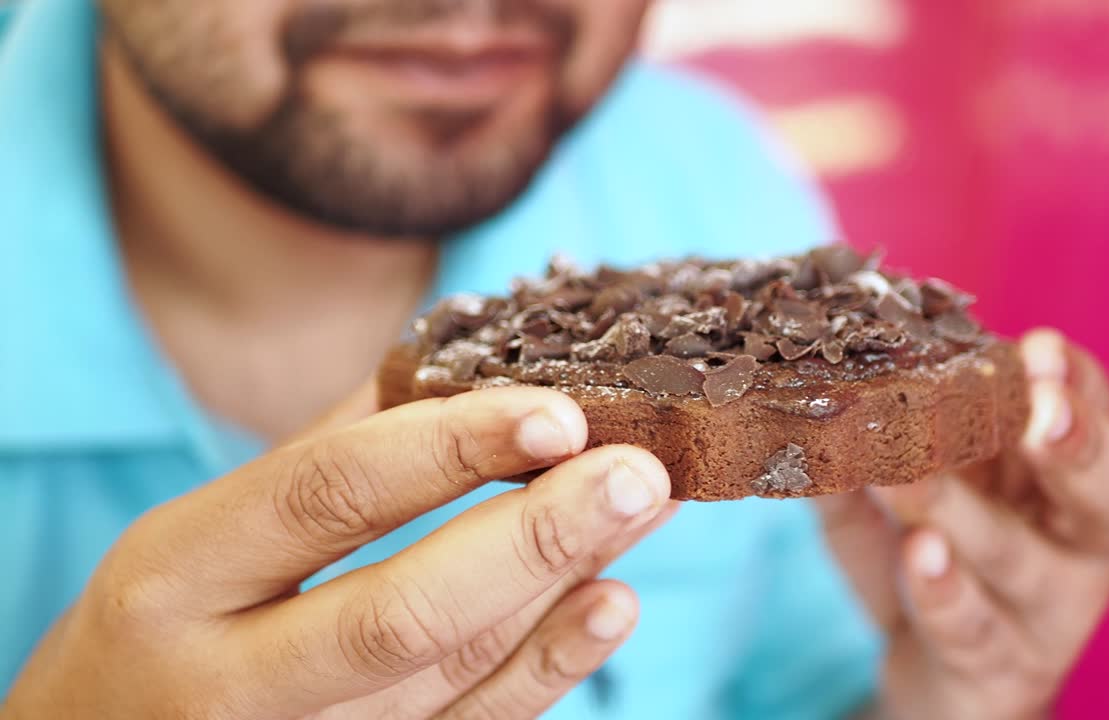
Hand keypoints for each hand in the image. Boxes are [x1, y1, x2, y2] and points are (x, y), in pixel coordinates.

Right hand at [2, 384, 673, 719]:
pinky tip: (607, 603)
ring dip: (563, 588)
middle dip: (537, 535)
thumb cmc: (166, 621)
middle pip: (403, 610)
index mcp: (176, 575)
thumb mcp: (204, 530)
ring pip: (451, 674)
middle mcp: (224, 681)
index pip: (329, 496)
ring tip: (640, 511)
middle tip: (637, 470)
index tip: (559, 412)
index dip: (452, 450)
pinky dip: (547, 669)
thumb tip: (457, 362)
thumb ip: (325, 452)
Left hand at [820, 329, 1108, 719]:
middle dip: (1077, 444)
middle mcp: (1085, 543)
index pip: (1095, 416)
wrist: (930, 671)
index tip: (1037, 346)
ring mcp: (1049, 613)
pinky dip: (944, 594)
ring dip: (962, 513)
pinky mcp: (1003, 672)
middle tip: (1041, 406)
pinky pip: (975, 631)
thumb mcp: (892, 491)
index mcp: (1073, 477)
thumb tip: (816, 397)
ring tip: (909, 476)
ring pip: (1017, 559)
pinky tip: (919, 556)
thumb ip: (865, 447)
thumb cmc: (928, 554)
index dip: (1074, 380)